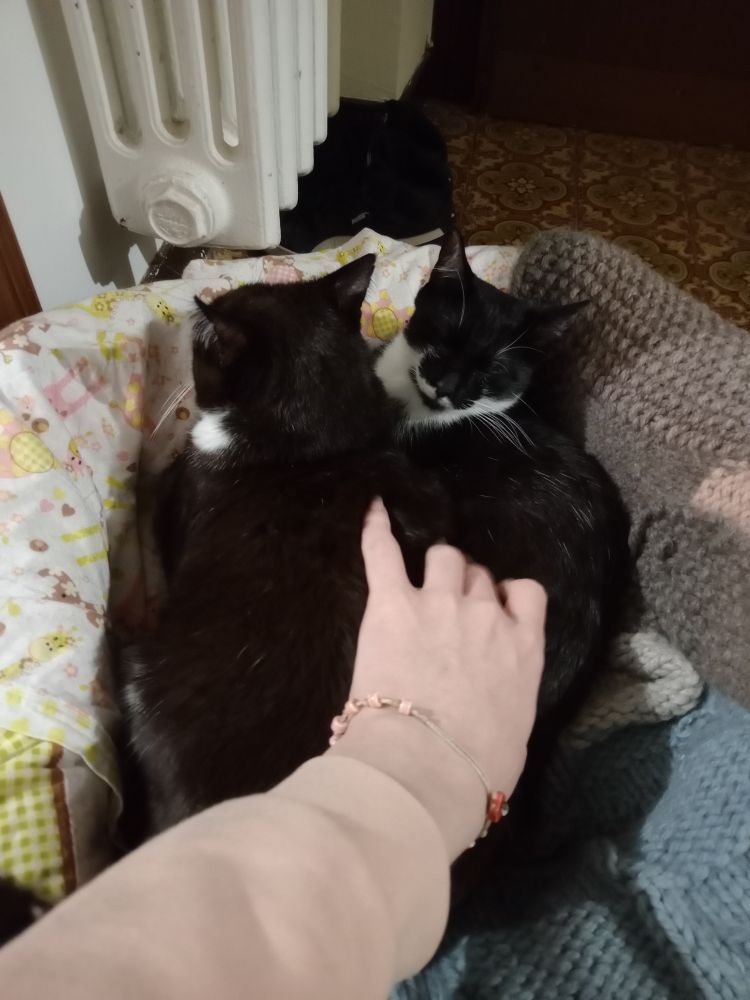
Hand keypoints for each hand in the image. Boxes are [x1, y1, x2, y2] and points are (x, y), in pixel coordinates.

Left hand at [329, 498, 546, 855]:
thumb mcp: (513, 737)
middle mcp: (487, 615)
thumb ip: (508, 702)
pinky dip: (376, 527)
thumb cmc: (474, 770)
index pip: (526, 594)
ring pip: (442, 557)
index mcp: (523, 648)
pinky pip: (384, 551)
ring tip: (418, 577)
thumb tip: (494, 709)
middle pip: (478, 577)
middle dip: (465, 586)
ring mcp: (439, 603)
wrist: (426, 769)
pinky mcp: (392, 604)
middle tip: (446, 609)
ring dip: (433, 565)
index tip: (495, 607)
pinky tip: (372, 508)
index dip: (507, 596)